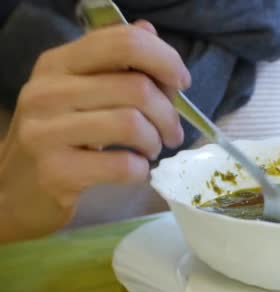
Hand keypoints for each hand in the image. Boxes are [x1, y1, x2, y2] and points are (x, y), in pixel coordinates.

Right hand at [0, 21, 189, 241]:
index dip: (165, 59)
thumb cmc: (59, 137)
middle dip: (168, 113)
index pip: (123, 42)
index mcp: (58, 63)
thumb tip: (150, 32)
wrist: (16, 190)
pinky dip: (141, 170)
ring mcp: (46, 131)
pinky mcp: (56, 171)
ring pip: (131, 124)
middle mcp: (47, 90)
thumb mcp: (81, 92)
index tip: (181, 82)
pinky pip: (122, 165)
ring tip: (150, 150)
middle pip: (136, 87)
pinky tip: (135, 170)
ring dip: (154, 142)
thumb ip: (116, 63)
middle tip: (171, 133)